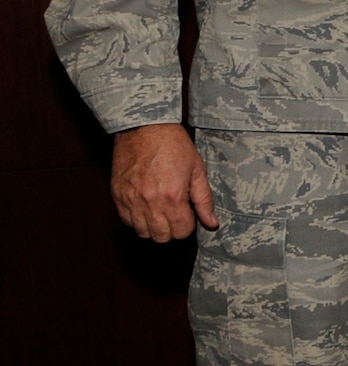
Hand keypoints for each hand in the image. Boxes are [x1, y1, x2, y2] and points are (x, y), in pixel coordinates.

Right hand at [110, 123, 216, 241]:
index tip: (188, 214)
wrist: (144, 127)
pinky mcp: (117, 196)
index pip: (181, 232)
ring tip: (160, 209)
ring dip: (153, 226)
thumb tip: (212, 223)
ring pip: (142, 232)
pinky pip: (125, 221)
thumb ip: (204, 200)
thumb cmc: (173, 145)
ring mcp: (130, 200)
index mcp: (173, 196)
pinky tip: (145, 205)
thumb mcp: (197, 170)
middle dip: (172, 229)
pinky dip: (136, 219)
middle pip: (161, 237)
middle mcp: (150, 202)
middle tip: (176, 214)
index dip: (188, 225)